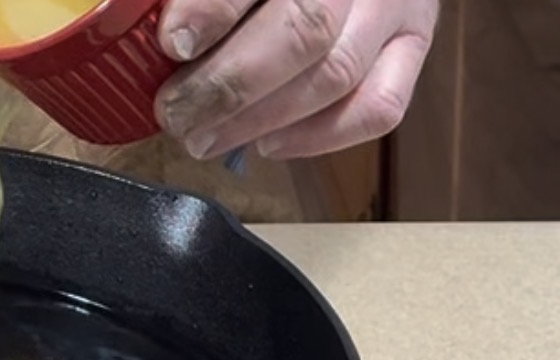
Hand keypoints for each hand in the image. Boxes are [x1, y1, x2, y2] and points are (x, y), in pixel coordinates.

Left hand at [153, 0, 438, 159]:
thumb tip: (148, 29)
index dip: (212, 8)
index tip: (171, 42)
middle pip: (304, 29)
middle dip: (227, 84)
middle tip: (175, 114)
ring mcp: (396, 4)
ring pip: (336, 73)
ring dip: (258, 119)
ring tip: (202, 137)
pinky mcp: (414, 44)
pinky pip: (378, 106)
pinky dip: (316, 137)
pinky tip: (267, 143)